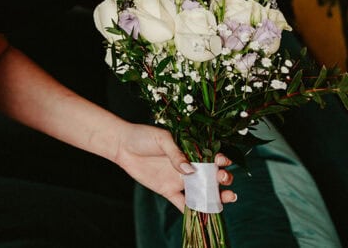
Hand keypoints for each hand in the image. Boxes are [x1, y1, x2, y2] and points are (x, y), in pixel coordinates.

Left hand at [113, 124, 236, 210]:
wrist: (122, 145)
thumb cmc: (143, 136)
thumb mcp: (162, 139)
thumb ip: (176, 154)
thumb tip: (190, 170)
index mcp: (191, 151)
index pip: (211, 157)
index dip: (221, 160)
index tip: (222, 161)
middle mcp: (189, 167)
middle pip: (212, 177)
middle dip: (224, 179)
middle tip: (223, 178)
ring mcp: (179, 180)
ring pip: (202, 192)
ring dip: (216, 197)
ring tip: (228, 198)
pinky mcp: (168, 191)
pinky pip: (183, 203)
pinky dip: (193, 210)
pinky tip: (203, 213)